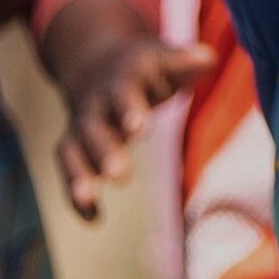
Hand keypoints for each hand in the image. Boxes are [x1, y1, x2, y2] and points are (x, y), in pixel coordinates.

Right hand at [52, 33, 214, 219]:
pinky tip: (93, 220)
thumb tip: (208, 59)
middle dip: (105, 150)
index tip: (140, 129)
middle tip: (121, 175)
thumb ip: (184, 62)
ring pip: (74, 149)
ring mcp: (82, 124)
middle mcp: (96, 103)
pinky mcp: (74, 145)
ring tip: (89, 199)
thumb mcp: (164, 59)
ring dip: (79, 175)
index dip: (130, 110)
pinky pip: (70, 169)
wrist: (99, 61)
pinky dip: (77, 196)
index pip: (124, 93)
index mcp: (121, 79)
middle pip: (95, 126)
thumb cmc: (144, 67)